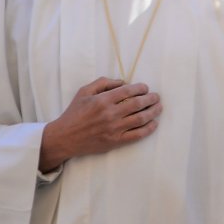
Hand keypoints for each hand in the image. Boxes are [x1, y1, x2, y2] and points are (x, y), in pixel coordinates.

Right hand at [38, 77, 161, 171]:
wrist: (64, 138)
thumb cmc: (74, 113)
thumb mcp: (84, 92)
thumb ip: (103, 83)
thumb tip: (123, 81)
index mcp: (102, 101)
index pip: (128, 91)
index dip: (141, 88)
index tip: (145, 88)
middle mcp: (110, 114)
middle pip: (138, 104)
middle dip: (151, 98)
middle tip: (156, 97)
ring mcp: (114, 129)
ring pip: (141, 119)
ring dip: (153, 112)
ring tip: (159, 107)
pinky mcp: (116, 141)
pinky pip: (138, 135)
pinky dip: (149, 128)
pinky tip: (154, 123)